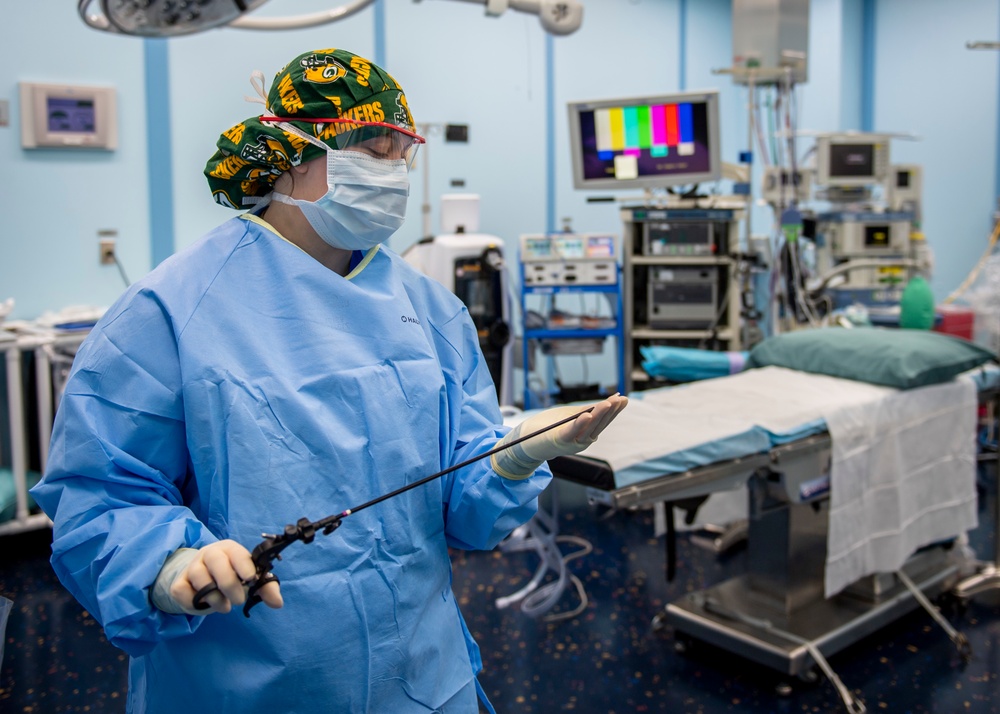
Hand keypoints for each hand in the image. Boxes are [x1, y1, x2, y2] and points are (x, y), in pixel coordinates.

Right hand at [170, 540, 282, 614]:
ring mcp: (192, 567)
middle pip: (217, 562)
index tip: (250, 578)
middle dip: (229, 584)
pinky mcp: (179, 582)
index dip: (244, 565)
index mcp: (230, 549)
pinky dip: (194, 602)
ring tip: (224, 606)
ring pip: (200, 578)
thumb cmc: (231, 575)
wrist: (202, 579)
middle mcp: (209, 553)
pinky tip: (204, 605)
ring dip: (214, 597)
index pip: (236, 552)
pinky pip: (183, 591)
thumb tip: (278, 603)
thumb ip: (265, 588)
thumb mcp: (249, 579)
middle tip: (239, 601)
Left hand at [491, 394, 627, 478]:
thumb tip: (605, 402)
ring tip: (607, 403)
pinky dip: (579, 424)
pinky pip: (571, 432)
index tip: (624, 399)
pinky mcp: (559, 440)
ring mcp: (572, 442)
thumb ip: (585, 411)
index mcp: (586, 434)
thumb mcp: (570, 416)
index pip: (604, 421)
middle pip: (599, 424)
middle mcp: (582, 440)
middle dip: (610, 411)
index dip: (614, 411)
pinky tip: (587, 415)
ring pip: (588, 428)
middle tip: (620, 399)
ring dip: (598, 415)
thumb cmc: (548, 427)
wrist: (526, 442)